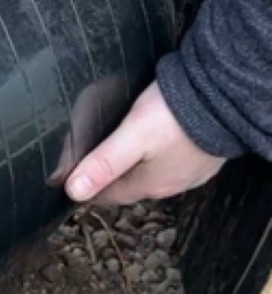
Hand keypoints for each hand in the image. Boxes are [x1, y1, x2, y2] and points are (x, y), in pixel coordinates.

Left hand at [65, 81, 224, 205]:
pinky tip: (150, 144)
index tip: (71, 184)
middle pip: (130, 186)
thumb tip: (73, 191)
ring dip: (132, 168)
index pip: (110, 196)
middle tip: (88, 165)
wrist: (222, 96)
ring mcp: (191, 171)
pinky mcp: (203, 155)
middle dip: (109, 179)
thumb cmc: (174, 116)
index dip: (89, 190)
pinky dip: (155, 157)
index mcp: (150, 184)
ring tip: (113, 153)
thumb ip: (104, 163)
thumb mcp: (132, 137)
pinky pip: (172, 162)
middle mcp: (172, 184)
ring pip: (152, 175)